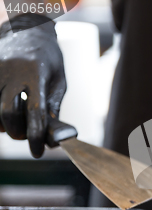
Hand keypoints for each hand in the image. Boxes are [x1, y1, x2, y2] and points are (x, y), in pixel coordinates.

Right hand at [0, 14, 65, 157]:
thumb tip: (52, 136)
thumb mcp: (58, 80)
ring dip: (3, 125)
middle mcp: (12, 72)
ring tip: (15, 125)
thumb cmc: (49, 57)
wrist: (28, 29)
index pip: (35, 113)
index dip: (36, 136)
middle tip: (24, 136)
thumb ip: (53, 106)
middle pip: (7, 112)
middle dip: (16, 131)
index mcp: (36, 74)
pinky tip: (2, 116)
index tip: (38, 151)